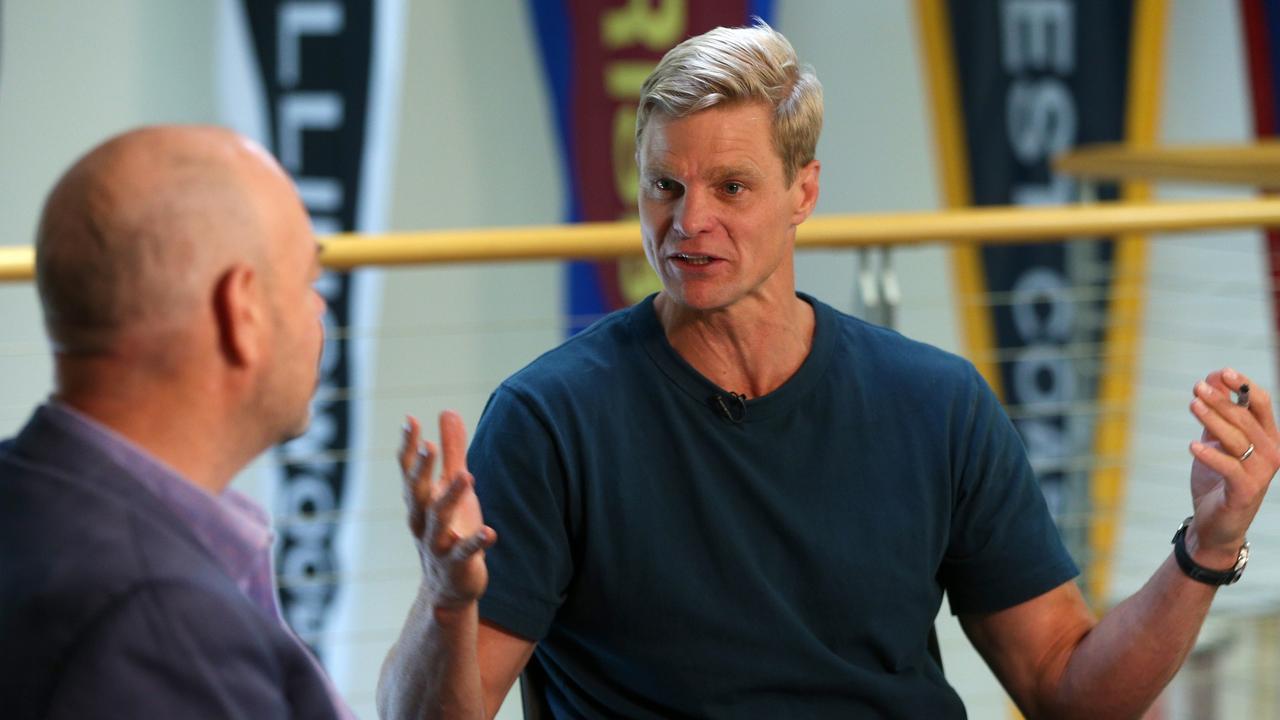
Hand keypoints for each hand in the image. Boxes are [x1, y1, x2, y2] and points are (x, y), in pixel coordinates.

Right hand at [399, 410, 496, 610]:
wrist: (447, 588)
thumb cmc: (450, 528)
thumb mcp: (451, 487)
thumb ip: (452, 451)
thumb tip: (447, 411)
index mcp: (420, 501)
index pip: (409, 471)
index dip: (409, 447)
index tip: (410, 420)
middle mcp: (422, 521)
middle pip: (417, 493)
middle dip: (421, 470)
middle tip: (429, 445)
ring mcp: (438, 544)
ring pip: (439, 520)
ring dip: (451, 498)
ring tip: (466, 476)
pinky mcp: (457, 565)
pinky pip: (465, 553)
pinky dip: (476, 542)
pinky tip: (490, 532)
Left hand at [1186, 368, 1279, 565]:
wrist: (1216, 523)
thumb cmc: (1218, 478)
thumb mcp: (1217, 440)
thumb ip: (1217, 413)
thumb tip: (1211, 378)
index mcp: (1267, 436)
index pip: (1261, 403)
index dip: (1243, 385)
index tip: (1222, 372)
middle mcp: (1271, 452)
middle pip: (1246, 418)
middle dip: (1221, 400)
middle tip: (1197, 387)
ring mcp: (1261, 472)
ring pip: (1237, 439)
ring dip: (1213, 420)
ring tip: (1193, 405)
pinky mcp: (1245, 491)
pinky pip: (1229, 467)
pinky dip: (1211, 455)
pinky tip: (1192, 445)